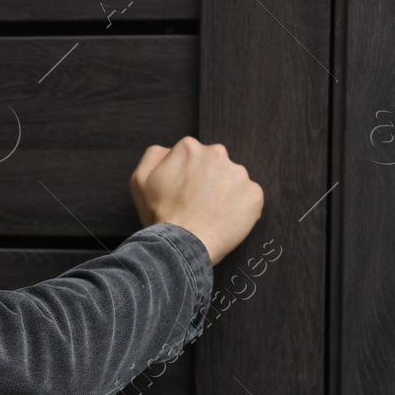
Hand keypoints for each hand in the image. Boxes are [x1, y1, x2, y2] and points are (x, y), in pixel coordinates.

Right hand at [129, 136, 263, 265]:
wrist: (181, 246)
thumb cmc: (159, 215)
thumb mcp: (140, 180)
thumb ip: (154, 155)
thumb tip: (169, 150)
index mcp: (190, 148)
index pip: (193, 156)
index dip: (188, 176)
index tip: (184, 193)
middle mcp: (217, 154)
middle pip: (216, 165)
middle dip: (209, 181)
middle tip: (197, 205)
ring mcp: (239, 174)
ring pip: (233, 181)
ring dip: (225, 195)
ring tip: (210, 215)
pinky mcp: (254, 194)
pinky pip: (249, 199)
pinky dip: (240, 209)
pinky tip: (223, 221)